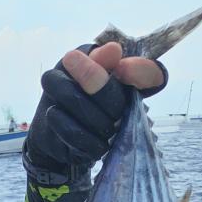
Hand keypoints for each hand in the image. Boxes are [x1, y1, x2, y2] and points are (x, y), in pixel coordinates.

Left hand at [24, 42, 166, 176]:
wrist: (48, 125)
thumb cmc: (66, 86)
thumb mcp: (76, 65)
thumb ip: (94, 58)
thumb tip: (114, 50)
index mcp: (128, 83)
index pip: (152, 77)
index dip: (143, 73)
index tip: (123, 66)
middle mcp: (125, 108)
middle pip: (118, 99)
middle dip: (92, 77)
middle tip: (69, 57)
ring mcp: (112, 132)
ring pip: (98, 120)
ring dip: (69, 96)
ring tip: (49, 80)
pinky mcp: (95, 151)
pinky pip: (83, 139)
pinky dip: (64, 123)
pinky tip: (52, 111)